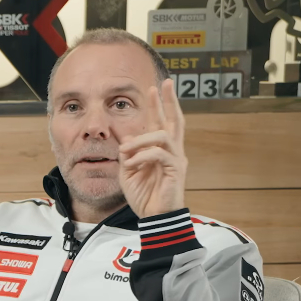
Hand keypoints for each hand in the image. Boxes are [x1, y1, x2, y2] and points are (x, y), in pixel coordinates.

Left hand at [118, 77, 188, 217]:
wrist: (154, 217)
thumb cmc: (144, 195)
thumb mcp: (128, 171)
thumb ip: (127, 152)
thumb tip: (125, 133)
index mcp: (160, 150)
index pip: (161, 123)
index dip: (158, 105)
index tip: (153, 88)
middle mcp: (172, 151)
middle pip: (174, 120)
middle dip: (169, 101)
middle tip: (166, 83)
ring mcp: (175, 159)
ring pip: (163, 135)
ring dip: (140, 139)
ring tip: (125, 150)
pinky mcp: (175, 170)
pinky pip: (159, 154)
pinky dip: (142, 156)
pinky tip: (131, 164)